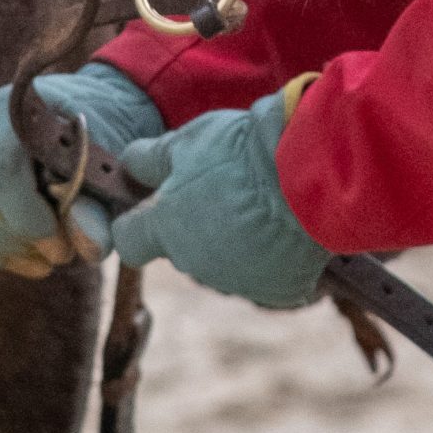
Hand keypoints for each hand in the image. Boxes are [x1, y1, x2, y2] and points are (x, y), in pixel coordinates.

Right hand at [0, 66, 162, 279]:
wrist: (99, 110)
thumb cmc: (111, 141)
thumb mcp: (116, 173)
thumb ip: (100, 209)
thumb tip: (83, 245)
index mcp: (23, 111)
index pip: (1, 173)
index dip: (26, 223)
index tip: (62, 251)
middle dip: (9, 243)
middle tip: (54, 259)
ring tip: (36, 263)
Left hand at [106, 84, 329, 309]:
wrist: (305, 173)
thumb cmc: (239, 153)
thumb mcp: (183, 142)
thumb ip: (147, 160)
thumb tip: (127, 164)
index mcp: (165, 229)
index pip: (129, 241)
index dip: (138, 222)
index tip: (152, 204)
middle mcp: (195, 264)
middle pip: (182, 248)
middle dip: (193, 225)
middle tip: (221, 188)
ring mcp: (238, 282)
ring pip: (225, 263)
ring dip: (233, 240)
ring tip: (260, 202)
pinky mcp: (278, 290)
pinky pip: (267, 274)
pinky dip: (272, 256)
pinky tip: (285, 226)